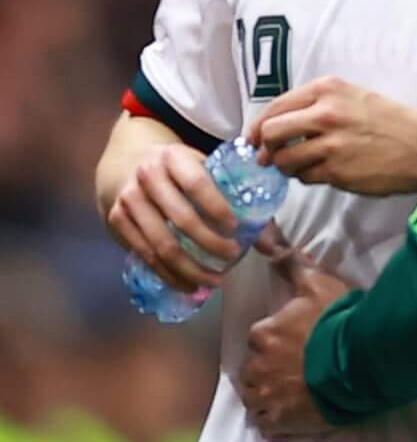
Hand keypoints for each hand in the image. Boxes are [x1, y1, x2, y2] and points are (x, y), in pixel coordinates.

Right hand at [104, 141, 235, 291]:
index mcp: (174, 157)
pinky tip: (188, 284)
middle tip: (232, 257)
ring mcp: (129, 199)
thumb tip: (273, 246)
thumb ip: (240, 199)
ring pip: (161, 243)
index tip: (235, 228)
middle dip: (209, 243)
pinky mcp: (117, 220)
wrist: (129, 162)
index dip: (216, 207)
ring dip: (190, 268)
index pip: (197, 183)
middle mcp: (147, 176)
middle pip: (181, 218)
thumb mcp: (206, 169)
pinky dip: (168, 273)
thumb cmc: (181, 170)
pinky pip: (145, 254)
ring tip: (215, 281)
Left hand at [238, 240, 351, 440]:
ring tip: (295, 391)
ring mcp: (268, 398)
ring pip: (256, 398)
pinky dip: (275, 420)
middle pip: (254, 370)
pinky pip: (267, 424)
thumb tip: (264, 237)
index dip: (277, 340)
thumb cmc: (341, 321)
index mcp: (262, 334)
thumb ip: (290, 263)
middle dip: (268, 369)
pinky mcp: (282, 422)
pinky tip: (292, 413)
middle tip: (298, 366)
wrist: (365, 362)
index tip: (297, 342)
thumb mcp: (318, 284)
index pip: (259, 339)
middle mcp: (257, 368)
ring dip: (269, 395)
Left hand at [251, 77, 416, 196]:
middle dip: (265, 148)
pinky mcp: (336, 170)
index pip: (275, 107)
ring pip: (283, 159)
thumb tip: (279, 128)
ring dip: (286, 166)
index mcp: (328, 90)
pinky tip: (322, 173)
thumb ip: (318, 106)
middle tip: (270, 157)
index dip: (258, 126)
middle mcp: (325, 113)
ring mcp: (330, 143)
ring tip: (301, 167)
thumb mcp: (356, 98)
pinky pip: (304, 177)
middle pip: (270, 132)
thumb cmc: (395, 123)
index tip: (254, 139)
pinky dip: (307, 178)